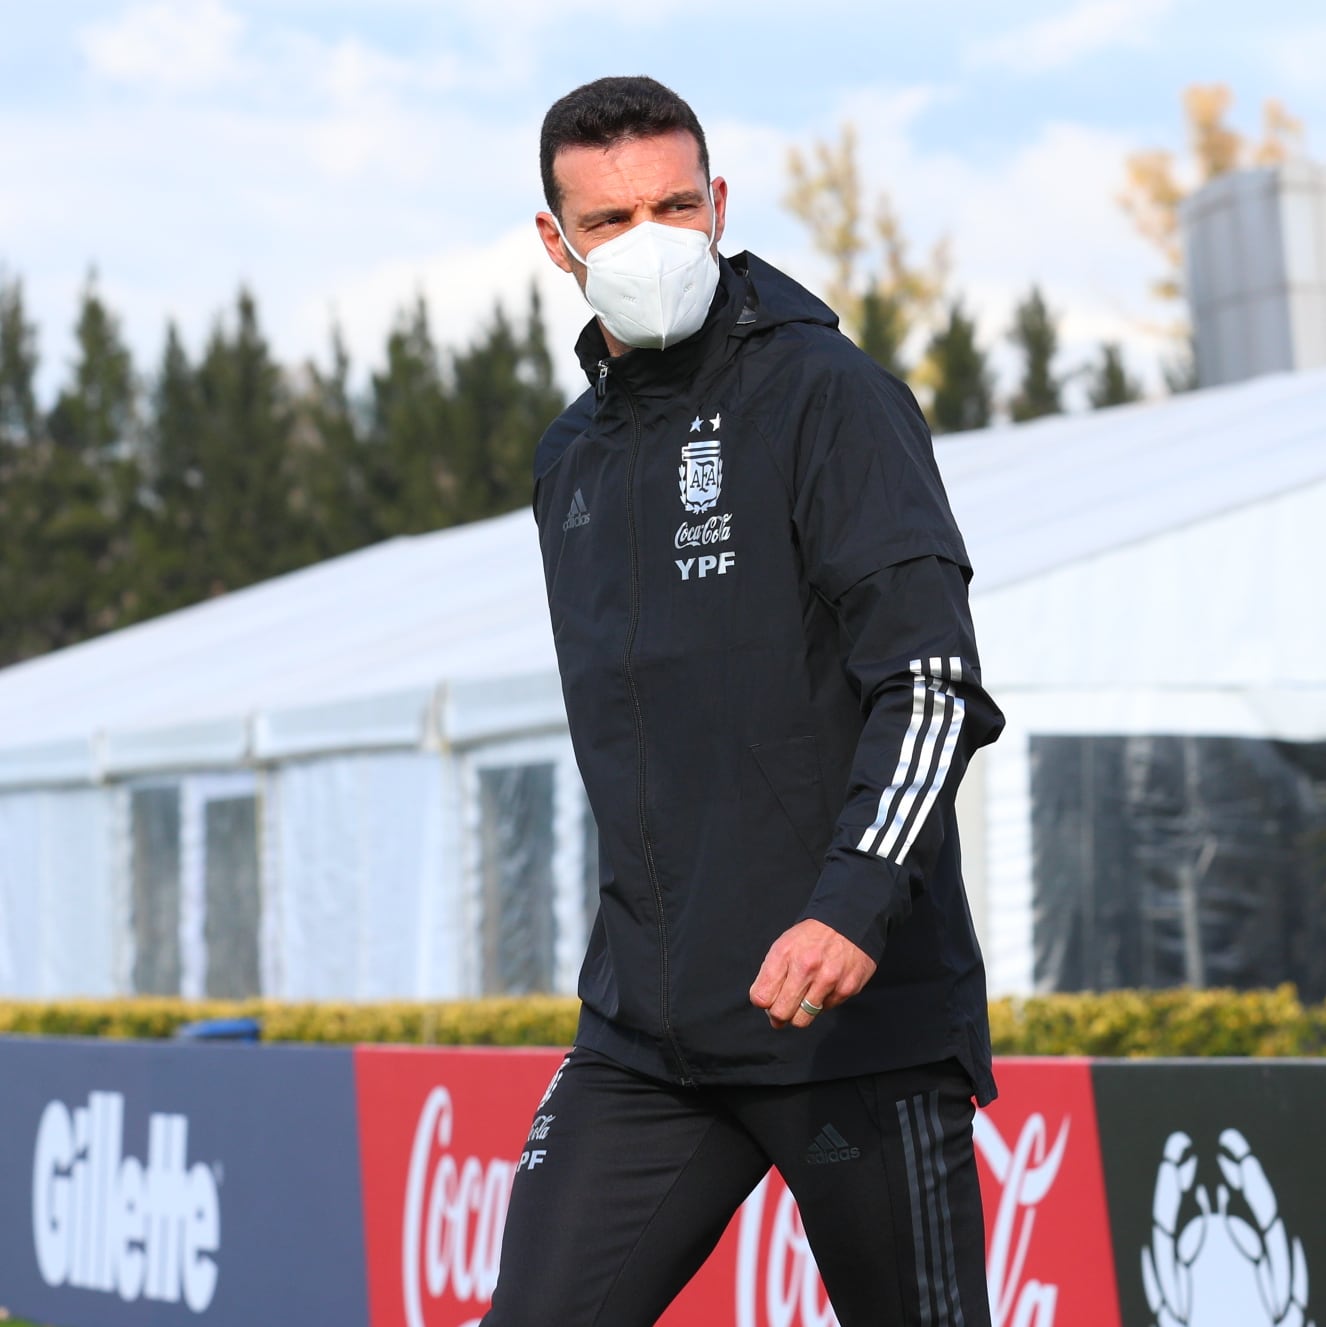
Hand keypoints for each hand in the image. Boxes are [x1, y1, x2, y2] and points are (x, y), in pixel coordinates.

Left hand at [749, 919, 877, 1028]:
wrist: (849, 922)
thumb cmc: (811, 937)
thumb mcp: (784, 945)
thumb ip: (770, 975)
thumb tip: (767, 1009)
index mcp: (784, 954)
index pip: (761, 997)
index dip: (763, 1002)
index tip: (769, 999)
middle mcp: (806, 967)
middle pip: (781, 1014)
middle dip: (779, 1016)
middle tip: (784, 1007)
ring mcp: (828, 979)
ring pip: (802, 1020)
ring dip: (799, 1013)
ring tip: (804, 997)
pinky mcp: (846, 988)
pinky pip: (824, 1010)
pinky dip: (821, 1003)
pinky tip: (824, 987)